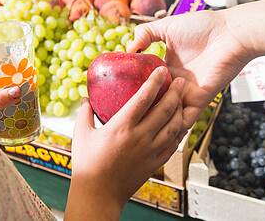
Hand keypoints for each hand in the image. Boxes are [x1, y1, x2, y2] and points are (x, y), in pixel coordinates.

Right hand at [66, 67, 185, 219]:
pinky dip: (180, 131)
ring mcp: (150, 151)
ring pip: (174, 126)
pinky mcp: (156, 162)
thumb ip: (84, 113)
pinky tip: (181, 124)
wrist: (98, 194)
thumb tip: (87, 98)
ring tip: (183, 99)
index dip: (155, 82)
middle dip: (175, 93)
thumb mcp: (81, 134)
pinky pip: (174, 143)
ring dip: (181, 110)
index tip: (162, 70)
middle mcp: (140, 137)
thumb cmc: (87, 164)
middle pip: (165, 110)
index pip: (144, 98)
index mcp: (122, 127)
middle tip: (180, 81)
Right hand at [127, 10, 251, 127]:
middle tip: (123, 121)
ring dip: (156, 123)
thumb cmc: (202, 27)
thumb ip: (145, 33)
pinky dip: (173, 128)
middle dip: (143, 114)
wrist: (230, 33)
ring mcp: (188, 94)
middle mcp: (177, 84)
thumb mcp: (166, 27)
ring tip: (137, 132)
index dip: (136, 93)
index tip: (118, 100)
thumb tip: (128, 48)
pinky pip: (185, 120)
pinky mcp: (200, 100)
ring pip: (169, 116)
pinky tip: (157, 134)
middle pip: (157, 104)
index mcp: (168, 68)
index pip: (149, 86)